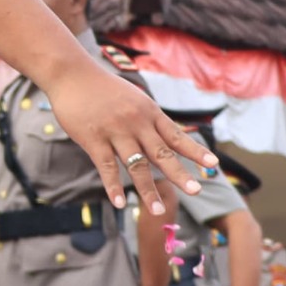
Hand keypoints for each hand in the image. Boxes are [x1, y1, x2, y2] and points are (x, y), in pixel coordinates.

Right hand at [33, 62, 216, 206]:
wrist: (72, 74)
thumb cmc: (102, 88)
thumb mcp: (133, 99)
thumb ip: (147, 120)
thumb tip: (162, 140)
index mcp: (149, 113)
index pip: (176, 136)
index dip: (195, 151)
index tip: (213, 165)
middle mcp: (136, 123)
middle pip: (162, 153)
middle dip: (180, 174)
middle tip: (196, 190)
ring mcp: (115, 132)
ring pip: (136, 166)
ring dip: (148, 190)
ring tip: (158, 211)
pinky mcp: (94, 139)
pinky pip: (107, 167)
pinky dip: (114, 186)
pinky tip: (120, 203)